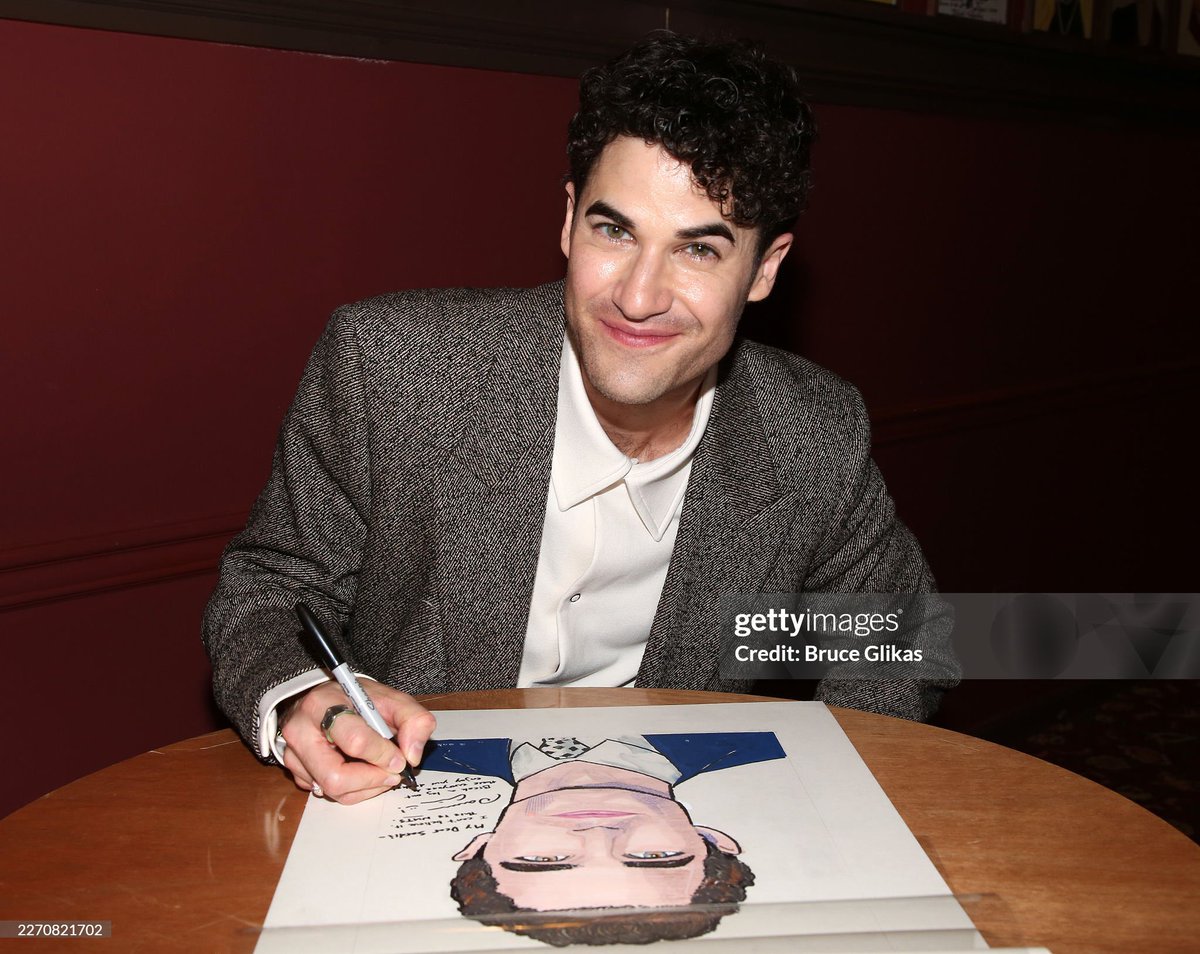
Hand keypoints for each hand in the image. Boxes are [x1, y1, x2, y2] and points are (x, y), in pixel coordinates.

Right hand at [278, 680, 435, 804]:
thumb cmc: (357, 700)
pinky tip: (362, 772)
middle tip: (392, 773)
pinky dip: (352, 790)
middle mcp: (301, 730)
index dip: (381, 755)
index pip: (353, 740)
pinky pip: (326, 793)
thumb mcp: (391, 699)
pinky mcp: (294, 771)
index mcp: (323, 704)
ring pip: (332, 791)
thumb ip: (414, 720)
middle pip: (335, 776)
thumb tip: (412, 755)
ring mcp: (293, 753)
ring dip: (365, 788)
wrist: (328, 700)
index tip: (399, 759)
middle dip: (371, 780)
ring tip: (380, 772)